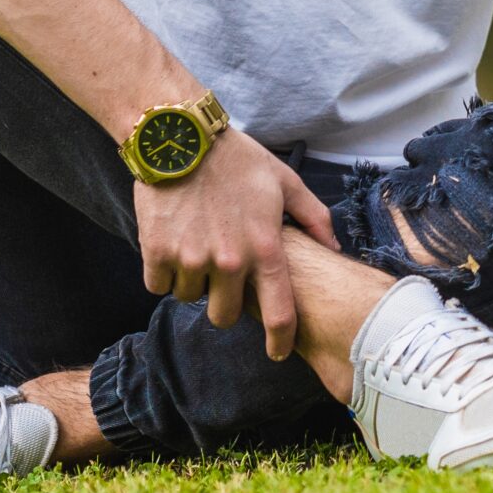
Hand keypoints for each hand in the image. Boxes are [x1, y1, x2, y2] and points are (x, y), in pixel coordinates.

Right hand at [135, 130, 338, 360]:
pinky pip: (159, 285)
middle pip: (225, 316)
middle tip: (223, 277)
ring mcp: (191, 260)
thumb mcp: (285, 182)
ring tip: (197, 246)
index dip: (280, 340)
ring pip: (190, 298)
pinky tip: (172, 244)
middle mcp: (230, 261)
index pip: (279, 312)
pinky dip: (164, 272)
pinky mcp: (157, 253)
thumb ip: (313, 218)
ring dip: (193, 282)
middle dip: (224, 303)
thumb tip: (335, 248)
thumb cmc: (238, 160)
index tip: (278, 352)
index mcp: (266, 248)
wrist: (181, 139)